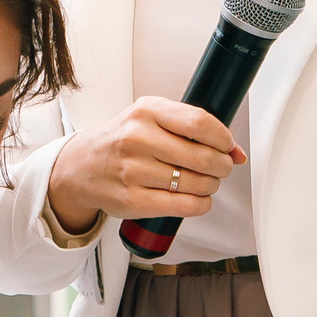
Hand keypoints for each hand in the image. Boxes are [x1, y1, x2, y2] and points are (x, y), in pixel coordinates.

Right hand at [45, 99, 244, 234]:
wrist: (80, 166)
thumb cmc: (121, 140)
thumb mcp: (150, 119)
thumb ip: (190, 127)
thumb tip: (236, 151)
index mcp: (145, 111)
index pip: (200, 123)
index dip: (224, 138)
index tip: (228, 146)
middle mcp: (137, 138)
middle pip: (203, 156)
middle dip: (221, 166)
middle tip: (220, 167)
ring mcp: (132, 171)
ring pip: (196, 183)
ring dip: (211, 186)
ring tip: (205, 182)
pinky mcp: (132, 200)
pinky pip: (183, 206)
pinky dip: (200, 204)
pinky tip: (197, 198)